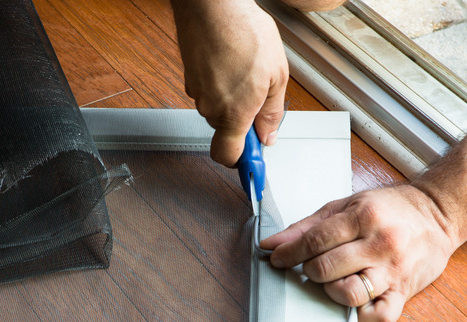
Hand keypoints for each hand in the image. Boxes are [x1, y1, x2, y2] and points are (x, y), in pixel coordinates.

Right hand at [172, 0, 287, 166]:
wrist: (213, 5)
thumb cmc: (244, 33)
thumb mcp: (276, 75)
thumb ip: (271, 112)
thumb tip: (268, 135)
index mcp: (234, 113)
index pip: (227, 155)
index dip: (240, 161)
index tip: (253, 160)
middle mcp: (210, 107)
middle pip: (225, 128)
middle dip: (242, 118)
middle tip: (260, 95)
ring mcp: (196, 92)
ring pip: (217, 106)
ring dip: (232, 96)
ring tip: (246, 68)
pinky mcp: (190, 76)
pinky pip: (208, 89)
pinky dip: (220, 81)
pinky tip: (231, 60)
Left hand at [260, 185, 457, 321]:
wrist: (438, 214)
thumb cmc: (389, 209)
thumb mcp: (346, 205)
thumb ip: (307, 226)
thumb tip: (272, 244)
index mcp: (364, 217)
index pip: (314, 241)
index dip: (289, 253)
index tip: (277, 258)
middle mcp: (380, 244)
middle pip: (326, 269)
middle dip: (309, 270)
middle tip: (311, 266)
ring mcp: (394, 271)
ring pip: (348, 294)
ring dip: (331, 290)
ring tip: (333, 279)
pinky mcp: (405, 293)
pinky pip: (379, 317)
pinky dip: (360, 315)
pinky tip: (354, 300)